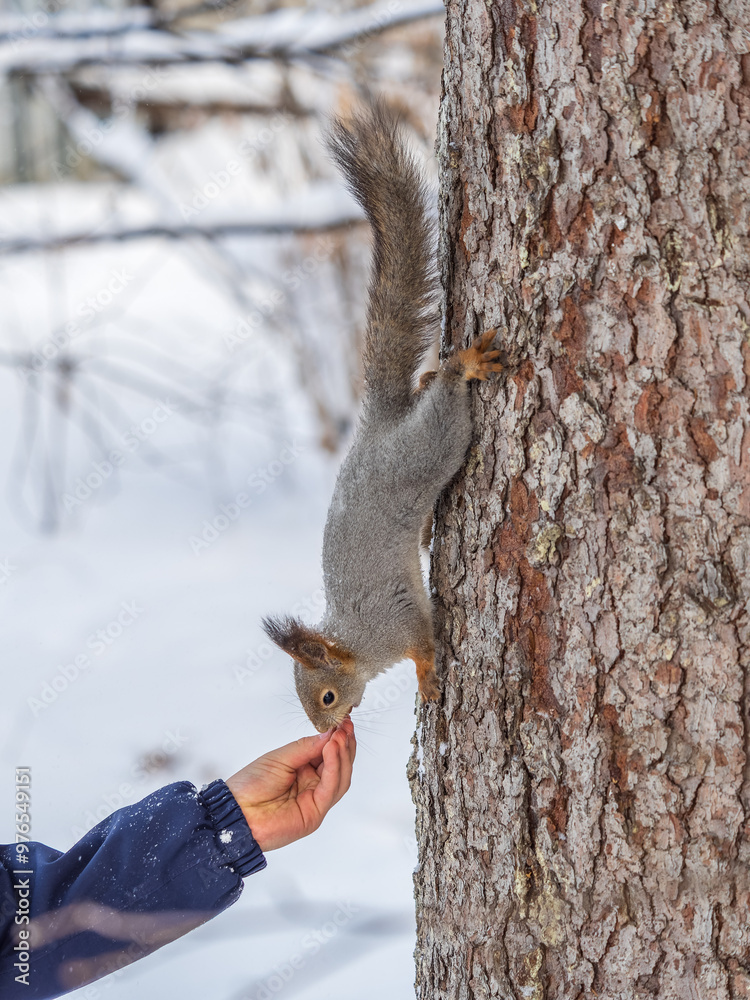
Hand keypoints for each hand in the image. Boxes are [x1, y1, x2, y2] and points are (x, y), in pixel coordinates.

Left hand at [226, 718, 355, 851]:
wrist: (236, 812)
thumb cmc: (250, 785)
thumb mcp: (280, 757)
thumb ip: (306, 747)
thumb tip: (330, 733)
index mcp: (304, 770)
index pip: (329, 754)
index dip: (338, 738)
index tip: (344, 721)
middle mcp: (313, 785)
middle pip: (340, 766)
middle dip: (345, 745)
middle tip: (345, 726)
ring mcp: (315, 800)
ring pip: (341, 778)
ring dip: (342, 755)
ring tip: (339, 736)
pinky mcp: (315, 814)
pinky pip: (330, 789)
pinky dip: (333, 768)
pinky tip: (331, 750)